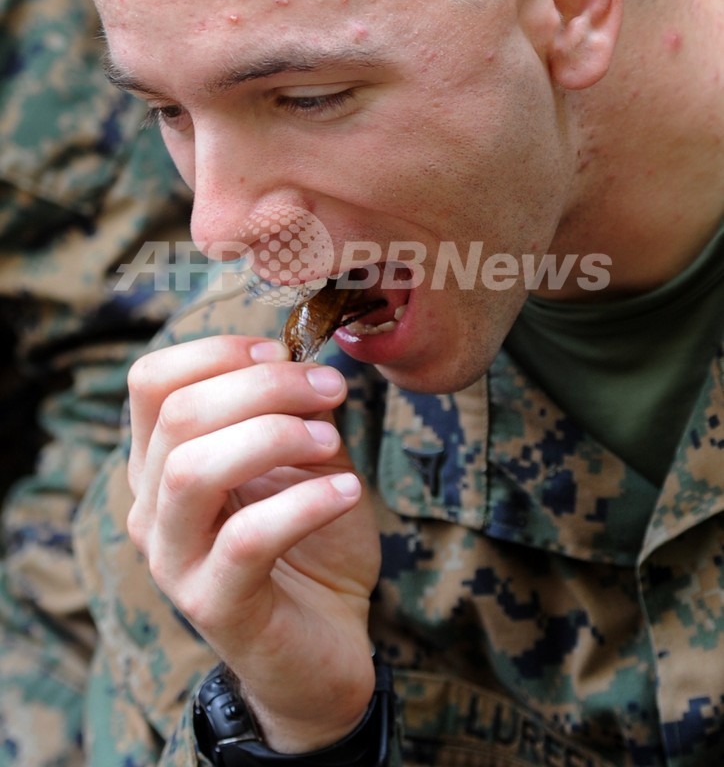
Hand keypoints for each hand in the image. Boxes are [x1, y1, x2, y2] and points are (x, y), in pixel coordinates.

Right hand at [126, 335, 380, 752]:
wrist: (326, 642)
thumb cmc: (310, 541)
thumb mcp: (305, 458)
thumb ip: (295, 411)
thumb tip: (305, 362)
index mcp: (161, 460)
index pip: (153, 381)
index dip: (218, 351)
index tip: (283, 351)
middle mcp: (151, 505)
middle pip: (178, 413)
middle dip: (265, 385)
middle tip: (331, 390)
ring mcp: (174, 558)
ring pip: (192, 469)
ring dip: (275, 436)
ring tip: (331, 443)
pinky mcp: (213, 604)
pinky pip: (248, 538)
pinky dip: (306, 502)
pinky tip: (347, 492)